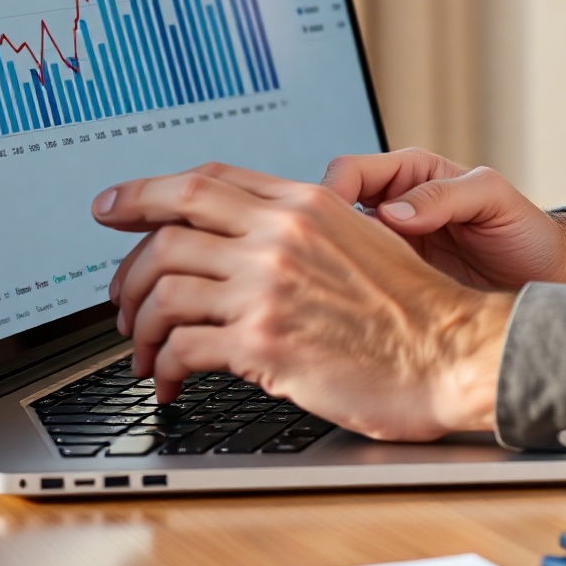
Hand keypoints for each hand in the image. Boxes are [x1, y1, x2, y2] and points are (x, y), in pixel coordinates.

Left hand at [92, 162, 512, 439]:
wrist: (453, 353)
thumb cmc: (414, 310)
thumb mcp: (360, 240)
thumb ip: (302, 230)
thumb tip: (245, 236)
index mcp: (305, 204)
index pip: (204, 181)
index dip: (144, 193)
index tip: (112, 207)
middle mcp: (281, 236)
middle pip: (168, 228)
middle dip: (127, 268)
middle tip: (118, 300)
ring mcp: (270, 287)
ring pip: (163, 287)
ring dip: (138, 325)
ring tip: (143, 350)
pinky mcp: (264, 343)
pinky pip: (181, 347)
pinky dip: (161, 367)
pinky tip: (169, 383)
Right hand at [321, 148, 565, 290]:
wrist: (546, 280)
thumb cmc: (525, 232)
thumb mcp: (494, 199)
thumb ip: (447, 195)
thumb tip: (394, 210)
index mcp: (411, 175)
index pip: (350, 172)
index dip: (328, 193)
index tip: (322, 224)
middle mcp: (393, 209)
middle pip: (329, 212)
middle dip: (313, 234)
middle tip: (308, 265)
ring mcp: (389, 250)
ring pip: (335, 253)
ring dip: (324, 269)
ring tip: (322, 294)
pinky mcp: (392, 287)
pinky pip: (355, 286)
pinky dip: (343, 296)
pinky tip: (343, 314)